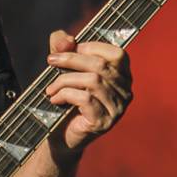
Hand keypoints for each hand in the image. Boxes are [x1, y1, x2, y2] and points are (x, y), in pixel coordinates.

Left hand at [44, 29, 131, 148]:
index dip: (92, 47)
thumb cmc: (65, 98)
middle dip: (71, 59)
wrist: (60, 135)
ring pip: (93, 81)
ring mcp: (117, 109)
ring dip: (65, 80)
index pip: (117, 54)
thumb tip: (67, 41)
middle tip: (50, 60)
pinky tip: (55, 100)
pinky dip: (66, 95)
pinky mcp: (104, 122)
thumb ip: (64, 47)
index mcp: (122, 76)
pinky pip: (86, 99)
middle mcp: (125, 92)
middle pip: (101, 66)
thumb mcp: (63, 67)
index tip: (67, 49)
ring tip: (51, 88)